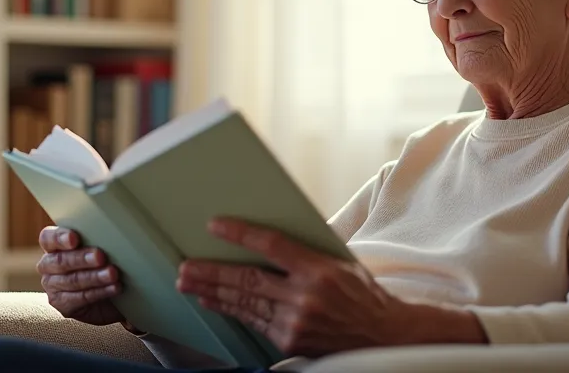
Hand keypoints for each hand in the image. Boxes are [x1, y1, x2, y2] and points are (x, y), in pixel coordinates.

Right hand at [37, 226, 124, 325]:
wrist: (109, 296)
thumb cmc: (102, 263)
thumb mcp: (98, 248)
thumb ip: (96, 239)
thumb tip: (111, 234)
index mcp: (53, 245)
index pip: (48, 238)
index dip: (59, 238)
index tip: (74, 238)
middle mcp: (48, 265)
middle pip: (61, 261)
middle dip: (82, 258)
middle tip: (101, 256)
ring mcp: (53, 287)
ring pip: (73, 280)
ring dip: (95, 277)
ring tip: (113, 273)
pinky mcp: (63, 305)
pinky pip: (81, 298)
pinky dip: (100, 292)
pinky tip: (114, 287)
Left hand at [175, 218, 408, 356]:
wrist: (383, 337)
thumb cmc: (362, 294)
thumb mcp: (340, 263)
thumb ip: (306, 253)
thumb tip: (267, 238)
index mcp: (320, 269)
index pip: (272, 245)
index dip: (241, 234)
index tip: (216, 226)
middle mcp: (306, 297)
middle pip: (248, 279)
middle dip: (212, 272)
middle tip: (185, 265)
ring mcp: (296, 323)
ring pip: (245, 303)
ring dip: (212, 292)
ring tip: (188, 283)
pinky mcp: (290, 342)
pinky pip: (253, 322)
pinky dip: (230, 310)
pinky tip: (212, 302)